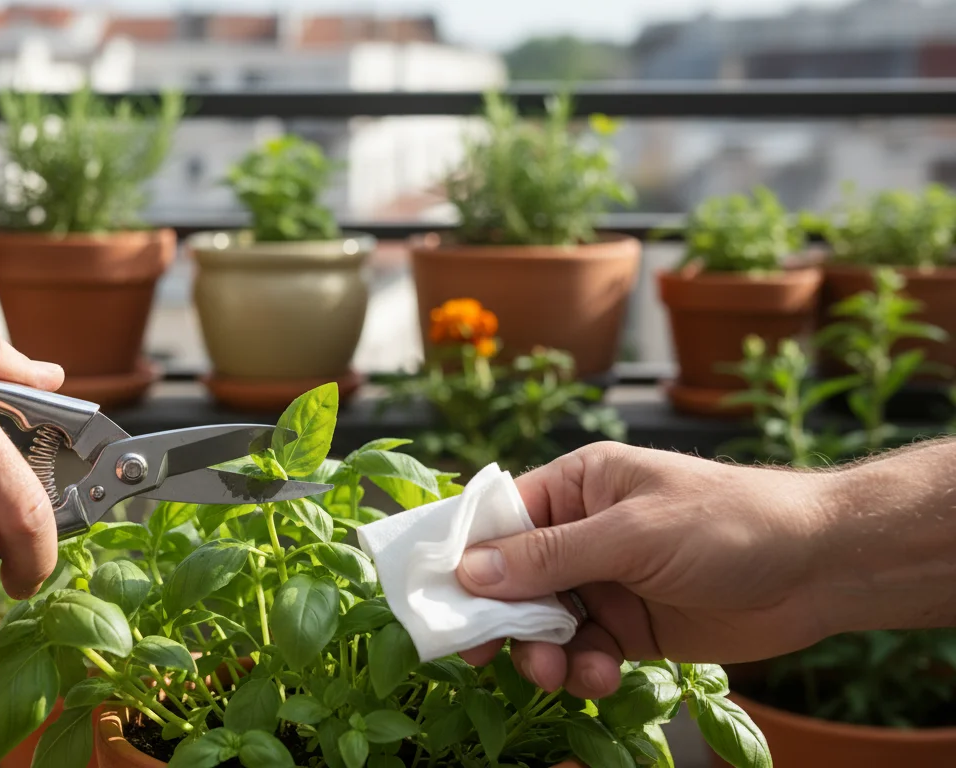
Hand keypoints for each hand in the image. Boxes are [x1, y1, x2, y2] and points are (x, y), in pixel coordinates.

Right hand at [454, 442, 837, 699]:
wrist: (818, 567)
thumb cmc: (729, 521)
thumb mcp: (631, 534)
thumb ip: (550, 556)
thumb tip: (470, 571)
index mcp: (578, 485)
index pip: (500, 517)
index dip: (464, 555)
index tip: (435, 596)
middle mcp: (584, 532)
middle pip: (512, 578)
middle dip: (501, 617)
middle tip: (485, 653)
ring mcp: (606, 582)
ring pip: (544, 624)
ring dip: (542, 652)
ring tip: (557, 671)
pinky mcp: (631, 628)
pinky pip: (584, 653)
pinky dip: (583, 670)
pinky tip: (601, 677)